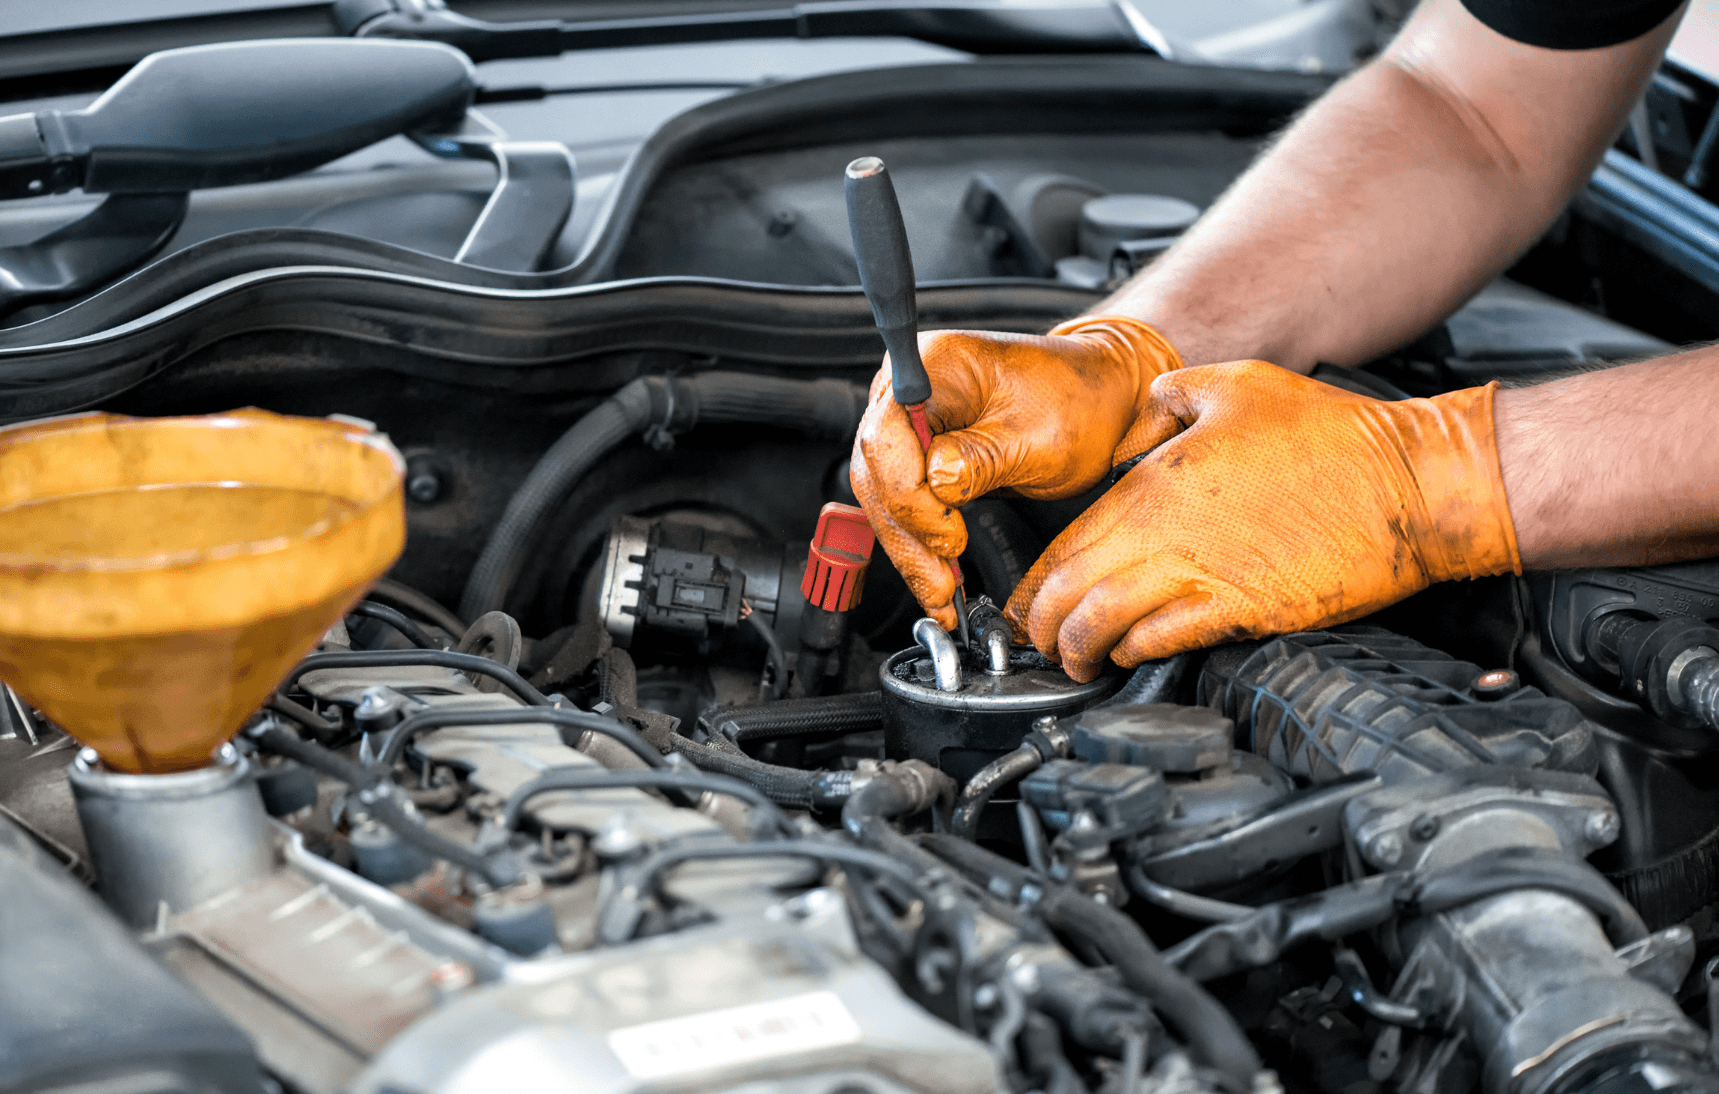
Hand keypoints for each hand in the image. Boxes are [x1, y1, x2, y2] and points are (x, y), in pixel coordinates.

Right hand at [850, 315, 1181, 628]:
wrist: (1100, 400)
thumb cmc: (1078, 402)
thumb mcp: (1040, 437)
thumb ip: (981, 458)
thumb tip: (936, 484)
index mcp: (935, 365)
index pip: (888, 437)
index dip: (910, 496)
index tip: (947, 535)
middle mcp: (909, 389)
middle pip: (877, 471)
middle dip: (907, 534)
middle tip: (940, 583)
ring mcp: (909, 422)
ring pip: (882, 496)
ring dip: (909, 549)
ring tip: (939, 593)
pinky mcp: (918, 454)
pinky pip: (903, 503)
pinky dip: (918, 543)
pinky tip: (935, 576)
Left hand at [1006, 361, 1521, 680]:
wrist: (1410, 484)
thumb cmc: (1333, 435)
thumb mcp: (1236, 384)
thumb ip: (1172, 396)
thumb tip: (1146, 405)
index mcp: (1155, 482)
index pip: (1066, 541)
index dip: (1035, 581)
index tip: (1024, 602)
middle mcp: (1166, 532)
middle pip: (1071, 590)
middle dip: (1040, 626)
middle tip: (1035, 642)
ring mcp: (1204, 574)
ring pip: (1105, 624)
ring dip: (1079, 649)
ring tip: (1073, 662)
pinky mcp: (1244, 610)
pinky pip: (1166, 640)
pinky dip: (1135, 652)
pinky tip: (1128, 655)